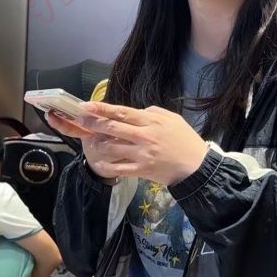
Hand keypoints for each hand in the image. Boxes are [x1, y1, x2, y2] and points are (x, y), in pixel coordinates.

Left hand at [58, 101, 208, 184]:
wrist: (196, 166)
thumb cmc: (185, 140)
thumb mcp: (172, 118)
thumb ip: (153, 112)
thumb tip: (136, 111)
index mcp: (151, 121)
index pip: (121, 112)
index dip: (102, 108)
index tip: (86, 106)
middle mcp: (144, 136)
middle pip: (112, 127)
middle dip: (93, 123)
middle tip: (80, 120)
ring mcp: (141, 154)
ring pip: (112, 147)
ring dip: (98, 144)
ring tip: (91, 141)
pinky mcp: (142, 170)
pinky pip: (119, 168)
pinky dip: (107, 166)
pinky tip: (99, 163)